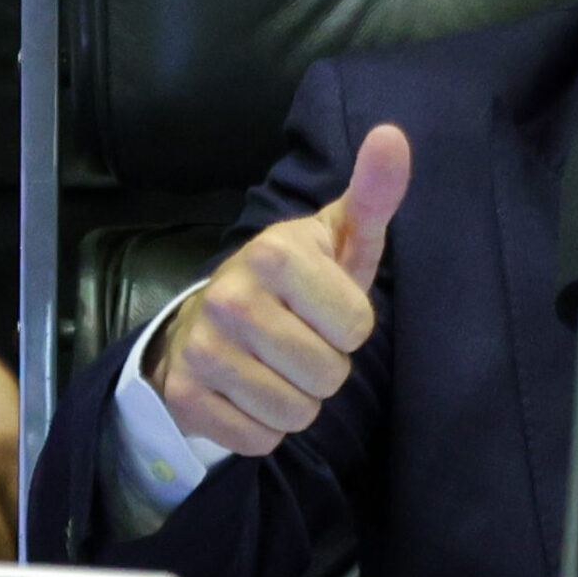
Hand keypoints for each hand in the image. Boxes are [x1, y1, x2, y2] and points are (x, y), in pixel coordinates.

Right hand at [150, 124, 411, 454]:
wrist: (210, 319)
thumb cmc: (296, 280)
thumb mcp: (339, 237)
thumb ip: (374, 194)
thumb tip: (393, 137)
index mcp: (274, 253)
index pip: (357, 328)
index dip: (349, 326)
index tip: (323, 307)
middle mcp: (230, 296)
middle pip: (327, 375)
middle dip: (324, 366)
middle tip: (299, 339)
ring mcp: (202, 348)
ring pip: (295, 413)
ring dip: (297, 399)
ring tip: (276, 365)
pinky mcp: (184, 395)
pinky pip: (258, 439)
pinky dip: (262, 426)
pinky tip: (248, 391)